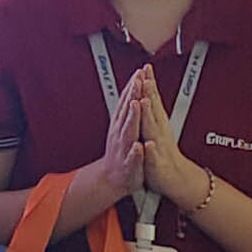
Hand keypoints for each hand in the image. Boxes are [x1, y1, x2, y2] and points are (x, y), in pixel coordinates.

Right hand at [60, 66, 154, 228]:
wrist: (112, 179)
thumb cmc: (121, 153)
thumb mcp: (122, 128)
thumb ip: (126, 111)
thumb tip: (130, 93)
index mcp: (121, 125)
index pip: (127, 102)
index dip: (132, 87)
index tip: (138, 73)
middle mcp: (121, 134)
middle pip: (127, 111)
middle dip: (132, 96)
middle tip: (137, 81)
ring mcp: (124, 148)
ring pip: (129, 131)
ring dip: (132, 118)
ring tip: (135, 105)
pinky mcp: (129, 164)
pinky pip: (133, 157)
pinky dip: (136, 152)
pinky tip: (139, 147)